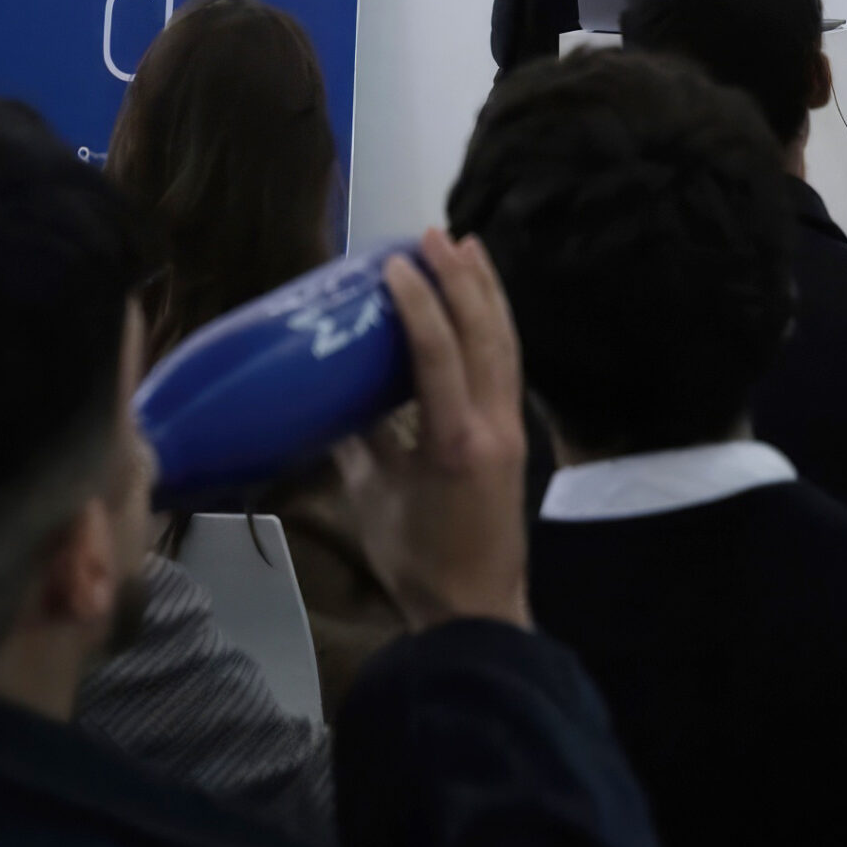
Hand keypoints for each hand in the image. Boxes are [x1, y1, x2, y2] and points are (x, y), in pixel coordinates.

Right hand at [335, 228, 529, 632]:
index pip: (439, 354)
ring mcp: (512, 427)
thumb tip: (329, 394)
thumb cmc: (416, 562)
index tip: (396, 262)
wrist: (478, 611)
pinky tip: (483, 301)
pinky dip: (496, 322)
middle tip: (435, 235)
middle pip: (484, 333)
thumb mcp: (372, 500)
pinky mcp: (517, 434)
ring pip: (506, 341)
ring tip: (467, 246)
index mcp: (454, 441)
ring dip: (487, 290)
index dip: (418, 302)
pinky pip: (509, 362)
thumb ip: (354, 442)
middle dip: (461, 278)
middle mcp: (493, 424)